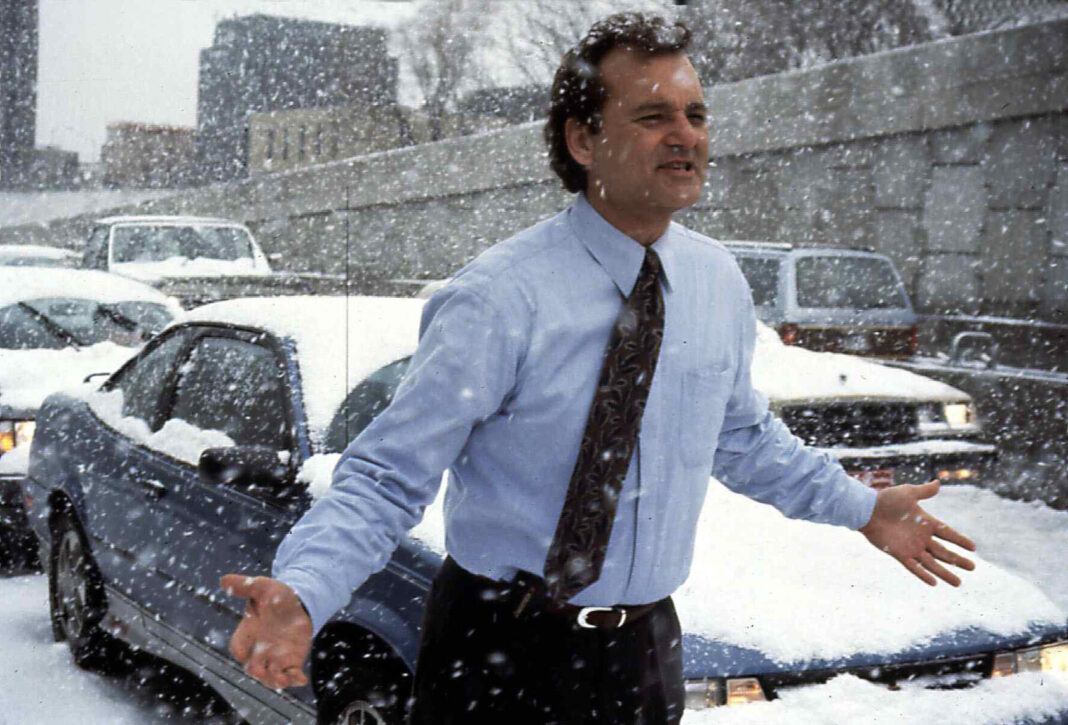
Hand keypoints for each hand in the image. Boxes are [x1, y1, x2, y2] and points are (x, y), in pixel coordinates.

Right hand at [221, 573, 312, 689]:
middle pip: (252, 666)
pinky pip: (291, 674)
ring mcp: (276, 655)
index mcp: (249, 631)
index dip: (239, 649)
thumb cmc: (274, 594)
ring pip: (270, 675)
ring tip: (282, 681)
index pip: (238, 645)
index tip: (242, 652)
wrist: (297, 601)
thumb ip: (244, 585)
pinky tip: (302, 678)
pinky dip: (295, 678)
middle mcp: (260, 647)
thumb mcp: (261, 587)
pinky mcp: (292, 659)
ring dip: (274, 680)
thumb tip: (224, 580)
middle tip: (260, 672)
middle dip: (256, 670)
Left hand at [858, 480, 975, 586]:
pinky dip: (923, 575)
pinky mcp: (900, 554)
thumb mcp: (908, 493)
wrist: (867, 510)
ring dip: (945, 573)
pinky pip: (914, 567)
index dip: (960, 540)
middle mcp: (921, 537)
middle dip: (958, 560)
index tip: (973, 548)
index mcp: (926, 523)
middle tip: (972, 568)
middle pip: (944, 552)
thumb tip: (938, 482)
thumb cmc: (886, 500)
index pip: (947, 533)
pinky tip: (934, 583)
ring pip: (932, 563)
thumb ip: (924, 491)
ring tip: (959, 583)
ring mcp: (911, 547)